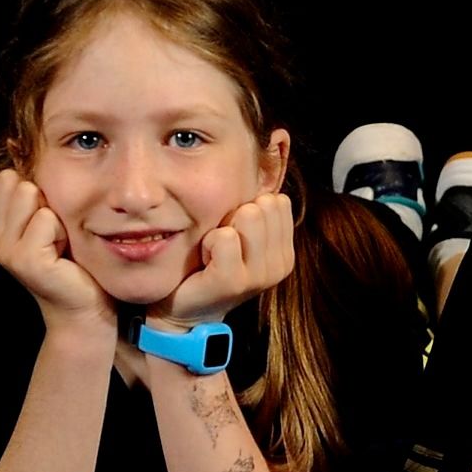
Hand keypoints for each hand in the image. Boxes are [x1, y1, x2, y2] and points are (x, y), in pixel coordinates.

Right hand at [0, 168, 112, 336]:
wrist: (86, 312)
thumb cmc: (77, 266)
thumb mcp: (54, 223)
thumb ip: (38, 191)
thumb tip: (16, 141)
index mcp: (0, 229)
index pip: (7, 178)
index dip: (35, 189)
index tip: (52, 221)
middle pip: (19, 182)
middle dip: (47, 200)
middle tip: (59, 236)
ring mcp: (8, 251)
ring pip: (31, 195)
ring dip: (57, 215)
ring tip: (62, 244)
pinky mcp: (26, 260)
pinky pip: (47, 219)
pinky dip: (62, 232)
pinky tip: (65, 255)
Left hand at [162, 186, 296, 323]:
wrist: (186, 307)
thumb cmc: (212, 263)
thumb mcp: (242, 235)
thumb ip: (258, 210)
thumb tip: (267, 164)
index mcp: (285, 252)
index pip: (279, 201)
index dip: (249, 209)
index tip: (235, 236)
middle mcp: (280, 265)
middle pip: (263, 205)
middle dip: (234, 217)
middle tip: (222, 246)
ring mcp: (259, 277)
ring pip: (247, 216)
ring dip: (221, 230)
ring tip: (214, 253)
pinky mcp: (233, 282)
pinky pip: (224, 237)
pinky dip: (208, 243)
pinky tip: (205, 261)